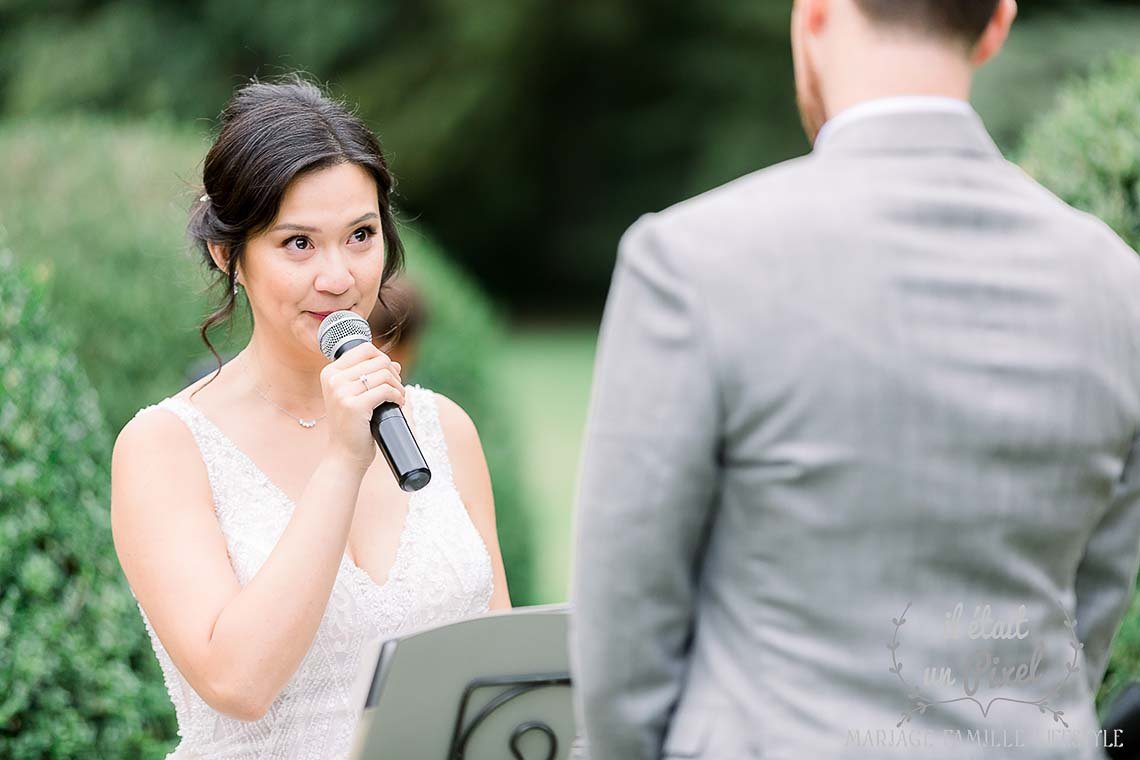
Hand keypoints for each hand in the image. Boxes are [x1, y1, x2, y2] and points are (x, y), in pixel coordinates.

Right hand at [319, 341, 403, 471]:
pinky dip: (398, 396)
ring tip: (399, 398)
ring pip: (385, 375)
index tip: (389, 376)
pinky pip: (386, 391)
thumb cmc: (352, 425)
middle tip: (397, 390)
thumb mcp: (357, 396)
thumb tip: (395, 364)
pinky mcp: (354, 406)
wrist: (344, 455)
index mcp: (330, 372)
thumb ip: (370, 377)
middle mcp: (333, 379)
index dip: (384, 359)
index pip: (365, 349)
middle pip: (379, 360)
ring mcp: (342, 392)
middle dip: (394, 374)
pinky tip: (398, 404)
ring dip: (399, 386)